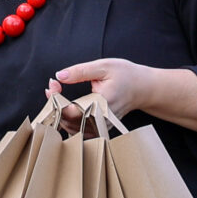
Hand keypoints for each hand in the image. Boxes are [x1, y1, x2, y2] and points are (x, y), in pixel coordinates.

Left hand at [50, 58, 196, 134]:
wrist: (143, 88)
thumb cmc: (126, 75)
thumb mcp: (104, 67)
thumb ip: (81, 71)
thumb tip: (60, 76)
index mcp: (103, 103)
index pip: (73, 112)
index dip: (58, 100)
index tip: (52, 85)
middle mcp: (102, 119)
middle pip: (69, 122)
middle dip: (56, 105)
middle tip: (52, 88)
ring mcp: (102, 126)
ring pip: (73, 129)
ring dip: (60, 113)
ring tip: (57, 95)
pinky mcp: (101, 128)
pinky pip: (80, 130)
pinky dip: (68, 120)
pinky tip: (65, 106)